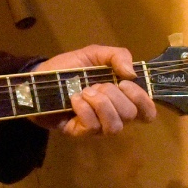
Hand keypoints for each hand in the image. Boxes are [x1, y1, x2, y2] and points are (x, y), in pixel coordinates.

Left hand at [31, 44, 157, 136]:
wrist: (39, 77)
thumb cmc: (69, 68)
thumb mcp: (94, 54)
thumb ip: (117, 56)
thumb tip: (132, 73)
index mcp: (122, 98)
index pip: (147, 111)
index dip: (143, 100)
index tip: (124, 84)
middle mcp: (113, 115)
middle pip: (131, 116)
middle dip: (114, 96)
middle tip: (96, 85)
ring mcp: (97, 126)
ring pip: (115, 127)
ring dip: (101, 105)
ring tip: (85, 92)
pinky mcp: (80, 133)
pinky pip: (92, 127)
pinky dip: (84, 110)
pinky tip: (74, 100)